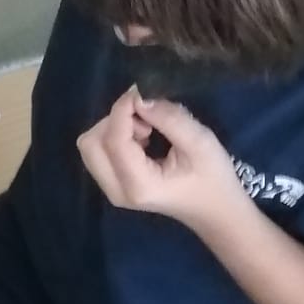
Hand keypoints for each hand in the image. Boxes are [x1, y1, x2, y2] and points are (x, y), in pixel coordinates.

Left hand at [78, 90, 243, 233]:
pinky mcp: (113, 184)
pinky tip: (143, 141)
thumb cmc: (213, 178)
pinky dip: (116, 137)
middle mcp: (116, 191)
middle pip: (89, 143)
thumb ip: (169, 119)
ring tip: (148, 132)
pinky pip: (99, 152)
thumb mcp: (200, 143)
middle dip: (114, 121)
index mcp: (139, 185)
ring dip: (115, 128)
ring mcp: (111, 190)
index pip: (113, 140)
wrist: (214, 210)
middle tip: (147, 121)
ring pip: (91, 146)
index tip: (142, 92)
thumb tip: (140, 98)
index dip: (122, 110)